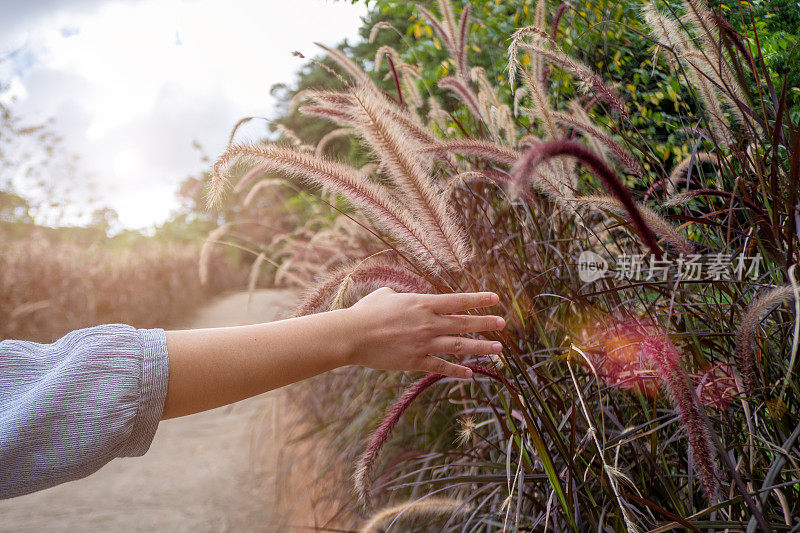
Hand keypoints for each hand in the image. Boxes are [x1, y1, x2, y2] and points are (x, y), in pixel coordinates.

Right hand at [344, 287, 504, 378]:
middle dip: (486, 324)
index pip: (457, 301)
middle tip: (503, 324)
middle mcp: (428, 323)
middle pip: (464, 323)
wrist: (352, 336)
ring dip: (481, 348)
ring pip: (459, 346)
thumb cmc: (365, 312)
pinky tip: (470, 373)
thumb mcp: (385, 295)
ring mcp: (423, 343)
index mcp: (422, 303)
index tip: (495, 298)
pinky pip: (441, 366)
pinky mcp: (415, 361)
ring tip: (499, 350)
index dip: (478, 299)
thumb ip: (400, 295)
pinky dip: (457, 370)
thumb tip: (401, 297)